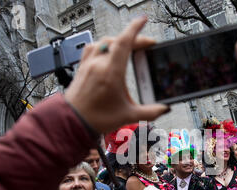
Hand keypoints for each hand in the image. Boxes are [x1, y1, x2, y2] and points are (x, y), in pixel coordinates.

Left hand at [65, 16, 168, 133]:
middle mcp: (98, 64)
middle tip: (145, 45)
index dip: (135, 29)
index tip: (143, 21)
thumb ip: (150, 112)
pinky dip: (103, 45)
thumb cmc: (96, 119)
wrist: (72, 122)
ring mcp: (88, 64)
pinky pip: (92, 48)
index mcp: (111, 73)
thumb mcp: (128, 116)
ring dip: (118, 41)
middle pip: (117, 41)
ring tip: (128, 47)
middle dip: (133, 39)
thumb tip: (164, 108)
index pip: (124, 42)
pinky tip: (107, 51)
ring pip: (104, 42)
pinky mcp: (82, 68)